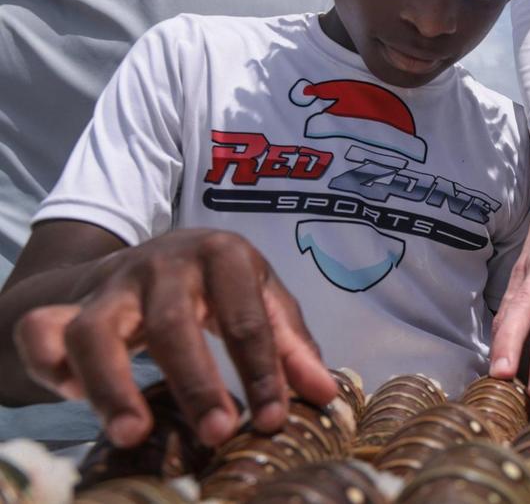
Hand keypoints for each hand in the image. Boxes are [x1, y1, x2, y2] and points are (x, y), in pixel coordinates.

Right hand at [12, 228, 334, 448]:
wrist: (144, 259)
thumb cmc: (216, 287)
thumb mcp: (260, 299)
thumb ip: (291, 345)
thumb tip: (324, 396)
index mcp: (223, 256)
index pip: (247, 317)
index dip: (263, 371)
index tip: (273, 420)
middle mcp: (163, 265)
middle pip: (174, 322)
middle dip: (196, 380)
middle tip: (216, 433)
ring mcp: (111, 285)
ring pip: (96, 331)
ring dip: (111, 384)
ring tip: (133, 434)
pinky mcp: (66, 306)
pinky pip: (43, 332)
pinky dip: (49, 364)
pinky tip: (70, 397)